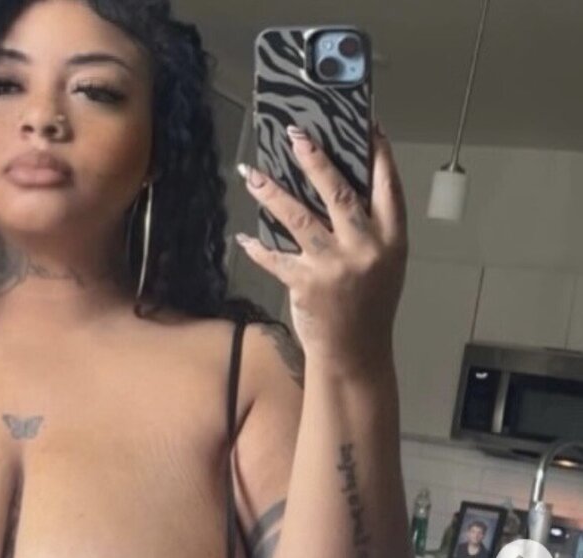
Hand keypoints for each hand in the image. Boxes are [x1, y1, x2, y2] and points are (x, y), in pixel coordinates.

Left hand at [235, 120, 408, 379]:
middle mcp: (365, 247)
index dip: (377, 153)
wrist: (355, 353)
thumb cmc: (369, 307)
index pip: (387, 185)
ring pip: (299, 217)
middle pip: (339, 192)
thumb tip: (340, 191)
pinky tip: (243, 237)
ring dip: (272, 193)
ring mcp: (334, 265)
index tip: (365, 125)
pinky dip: (257, 247)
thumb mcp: (385, 265)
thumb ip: (370, 230)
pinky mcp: (306, 283)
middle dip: (316, 160)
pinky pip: (275, 258)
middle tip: (296, 134)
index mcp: (392, 239)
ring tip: (252, 174)